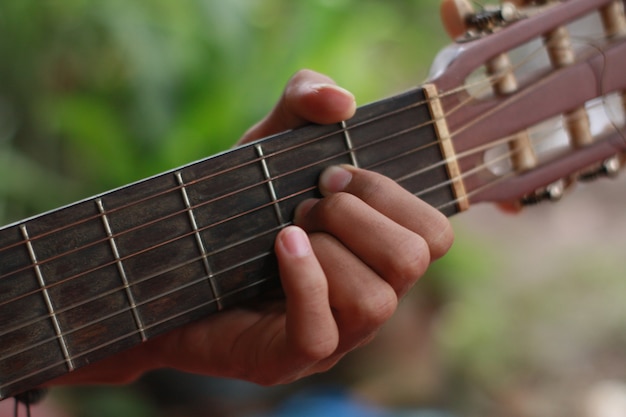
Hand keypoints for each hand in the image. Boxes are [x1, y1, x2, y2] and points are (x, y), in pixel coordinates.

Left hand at [50, 70, 452, 386]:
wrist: (172, 264)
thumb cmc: (238, 207)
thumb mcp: (270, 141)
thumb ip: (305, 99)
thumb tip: (342, 102)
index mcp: (379, 253)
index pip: (436, 233)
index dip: (391, 194)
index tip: (334, 174)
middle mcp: (370, 294)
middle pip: (414, 260)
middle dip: (356, 216)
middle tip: (308, 204)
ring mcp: (336, 333)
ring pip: (375, 301)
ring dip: (329, 248)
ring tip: (287, 230)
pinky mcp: (290, 357)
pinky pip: (320, 332)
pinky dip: (304, 279)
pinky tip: (281, 244)